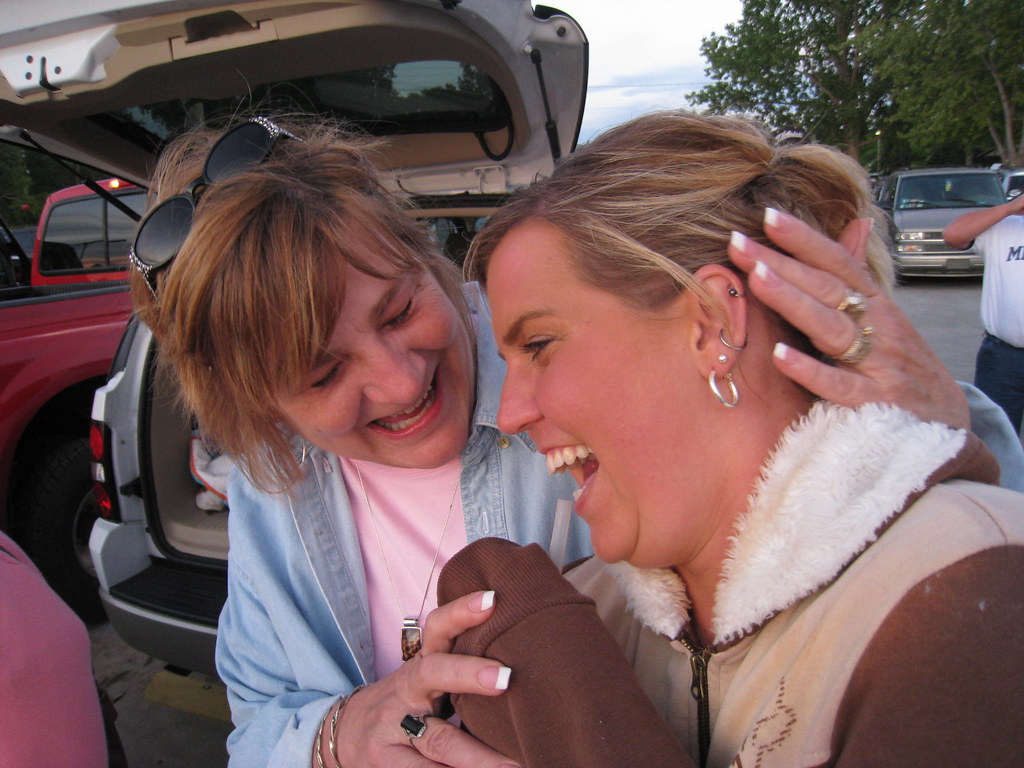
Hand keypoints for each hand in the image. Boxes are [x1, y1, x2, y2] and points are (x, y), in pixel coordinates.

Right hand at [319, 592, 515, 767]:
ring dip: (477, 757)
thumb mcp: (427, 680)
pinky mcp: (387, 765)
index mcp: (422, 664)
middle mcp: (407, 691)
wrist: (345, 736)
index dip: (460, 611)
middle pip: (433, 674)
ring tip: (513, 764)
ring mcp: (394, 729)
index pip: (437, 628)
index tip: (492, 600)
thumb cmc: (405, 704)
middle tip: (506, 678)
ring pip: (438, 741)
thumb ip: (460, 669)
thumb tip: (526, 667)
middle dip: (469, 674)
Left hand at [728, 207, 968, 429]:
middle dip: (782, 263)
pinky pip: (838, 386)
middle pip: (825, 288)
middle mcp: (879, 326)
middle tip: (739, 243)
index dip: (805, 238)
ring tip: (756, 278)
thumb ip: (859, 277)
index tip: (768, 215)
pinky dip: (810, 370)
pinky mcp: (874, 403)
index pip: (838, 263)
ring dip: (793, 301)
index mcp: (876, 304)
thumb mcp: (885, 318)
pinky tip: (779, 356)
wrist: (947, 426)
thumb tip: (855, 224)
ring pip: (831, 327)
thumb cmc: (903, 366)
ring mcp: (878, 364)